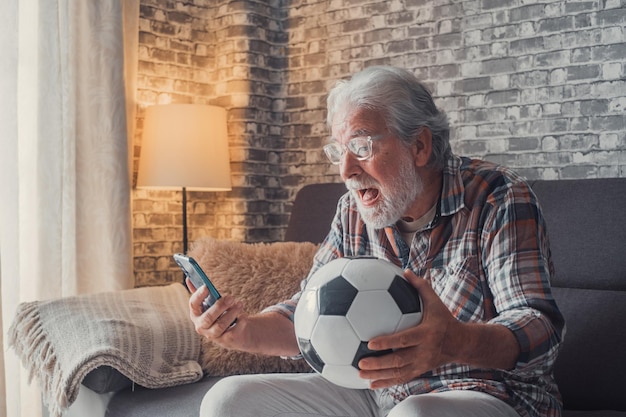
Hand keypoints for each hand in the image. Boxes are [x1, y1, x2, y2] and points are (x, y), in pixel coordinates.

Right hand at [187, 278, 245, 348]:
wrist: (234, 330)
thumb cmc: (219, 312)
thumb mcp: (211, 302)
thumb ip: (201, 292)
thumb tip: (190, 278)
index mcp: (195, 313)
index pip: (193, 304)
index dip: (199, 295)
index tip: (207, 287)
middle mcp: (201, 326)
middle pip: (208, 317)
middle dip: (220, 306)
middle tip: (231, 297)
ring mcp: (212, 335)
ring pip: (221, 325)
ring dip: (232, 313)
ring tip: (240, 304)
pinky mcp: (225, 341)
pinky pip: (232, 332)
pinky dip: (240, 322)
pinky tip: (243, 316)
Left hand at [357, 270, 461, 388]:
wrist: (461, 343)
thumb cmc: (444, 318)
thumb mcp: (436, 301)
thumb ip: (420, 286)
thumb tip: (404, 269)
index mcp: (426, 334)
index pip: (404, 340)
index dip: (387, 343)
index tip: (370, 343)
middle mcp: (423, 351)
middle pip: (399, 361)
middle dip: (379, 364)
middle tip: (360, 363)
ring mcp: (421, 364)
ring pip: (398, 373)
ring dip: (379, 376)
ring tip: (360, 375)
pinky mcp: (420, 371)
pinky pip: (402, 379)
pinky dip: (386, 383)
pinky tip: (371, 385)